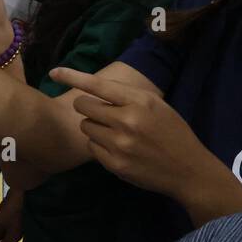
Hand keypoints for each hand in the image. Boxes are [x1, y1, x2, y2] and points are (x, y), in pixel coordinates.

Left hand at [56, 69, 231, 205]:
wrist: (187, 169)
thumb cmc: (172, 132)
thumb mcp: (157, 105)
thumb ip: (127, 95)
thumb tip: (94, 86)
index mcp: (139, 101)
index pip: (97, 85)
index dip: (72, 76)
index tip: (54, 72)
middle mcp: (127, 121)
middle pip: (83, 105)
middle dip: (88, 106)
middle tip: (103, 112)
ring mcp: (119, 144)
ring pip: (84, 126)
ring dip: (93, 126)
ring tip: (115, 132)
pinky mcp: (114, 164)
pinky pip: (91, 147)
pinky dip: (99, 145)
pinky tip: (118, 148)